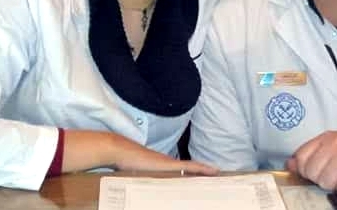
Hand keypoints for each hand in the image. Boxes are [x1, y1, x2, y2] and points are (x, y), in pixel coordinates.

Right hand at [62, 129, 217, 175]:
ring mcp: (169, 163)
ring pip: (192, 168)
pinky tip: (213, 171)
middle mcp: (167, 163)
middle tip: (217, 177)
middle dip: (202, 174)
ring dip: (204, 171)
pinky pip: (190, 167)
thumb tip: (140, 186)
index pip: (181, 171)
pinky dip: (201, 168)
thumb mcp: (134, 175)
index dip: (193, 173)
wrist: (118, 150)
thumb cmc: (122, 163)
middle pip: (189, 169)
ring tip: (217, 174)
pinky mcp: (169, 164)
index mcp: (161, 166)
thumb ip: (140, 178)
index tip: (204, 177)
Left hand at [285, 131, 336, 189]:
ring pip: (324, 181)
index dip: (304, 170)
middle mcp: (335, 144)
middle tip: (334, 175)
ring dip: (333, 185)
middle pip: (311, 171)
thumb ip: (313, 153)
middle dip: (319, 179)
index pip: (301, 156)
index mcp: (326, 137)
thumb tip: (290, 165)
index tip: (313, 173)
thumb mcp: (335, 145)